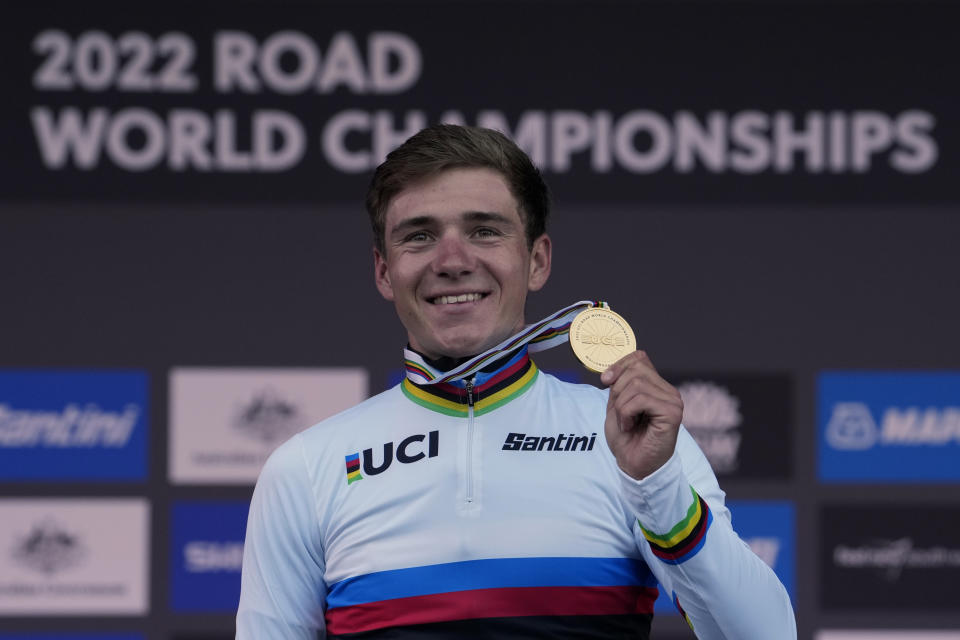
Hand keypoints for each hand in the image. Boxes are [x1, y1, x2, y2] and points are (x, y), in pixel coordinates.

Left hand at [600, 350, 682, 479]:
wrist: (633, 465)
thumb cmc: (626, 438)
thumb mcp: (616, 405)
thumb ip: (618, 385)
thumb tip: (612, 370)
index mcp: (656, 386)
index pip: (639, 358)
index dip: (619, 365)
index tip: (604, 381)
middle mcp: (668, 391)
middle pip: (635, 369)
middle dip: (618, 391)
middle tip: (620, 413)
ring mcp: (673, 401)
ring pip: (636, 384)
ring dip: (621, 406)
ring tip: (626, 422)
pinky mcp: (672, 412)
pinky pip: (641, 399)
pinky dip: (627, 413)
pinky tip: (630, 426)